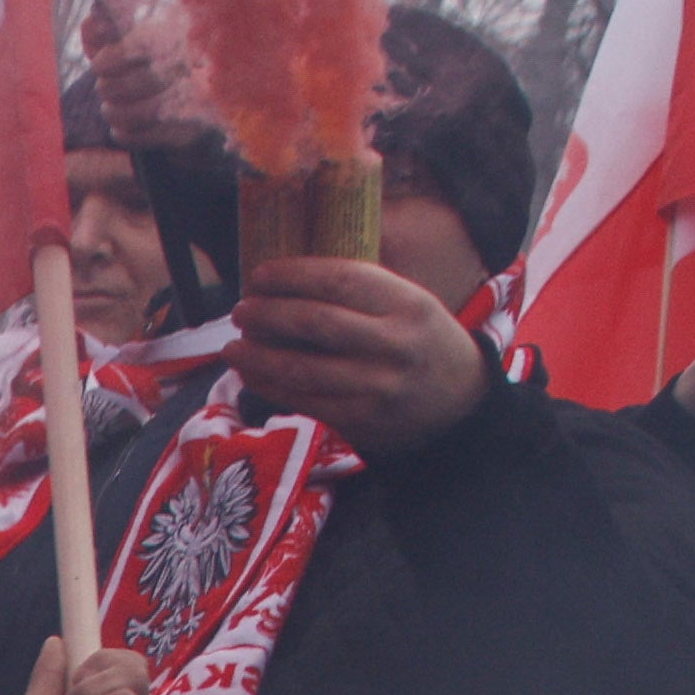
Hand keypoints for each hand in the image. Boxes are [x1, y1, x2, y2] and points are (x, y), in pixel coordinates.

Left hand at [228, 250, 490, 454]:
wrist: (461, 402)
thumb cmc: (422, 342)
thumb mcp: (410, 303)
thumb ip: (363, 291)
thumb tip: (292, 275)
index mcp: (407, 303)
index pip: (341, 280)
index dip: (294, 275)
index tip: (260, 275)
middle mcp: (394, 343)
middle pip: (316, 323)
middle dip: (268, 314)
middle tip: (240, 310)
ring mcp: (377, 385)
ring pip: (303, 368)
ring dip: (259, 356)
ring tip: (233, 347)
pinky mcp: (362, 419)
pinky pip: (305, 400)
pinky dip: (270, 386)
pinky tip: (251, 374)